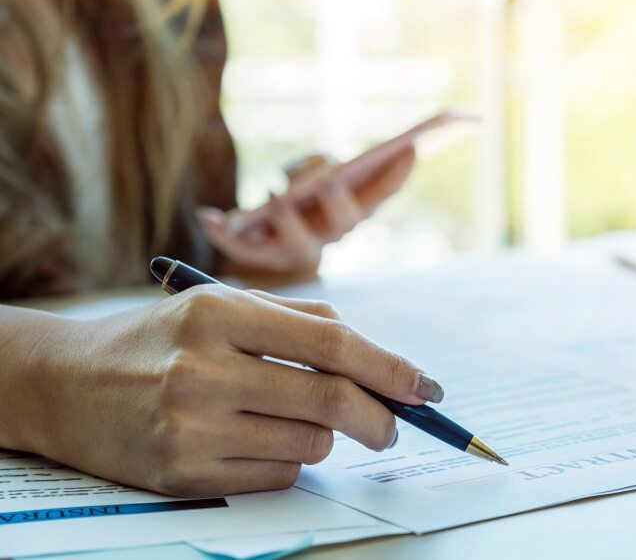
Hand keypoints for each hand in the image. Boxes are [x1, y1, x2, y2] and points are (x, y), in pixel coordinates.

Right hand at [15, 285, 443, 495]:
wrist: (65, 383)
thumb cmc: (160, 338)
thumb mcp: (221, 304)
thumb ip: (301, 320)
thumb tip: (380, 357)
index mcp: (220, 314)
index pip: (332, 344)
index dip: (390, 367)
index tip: (425, 387)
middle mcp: (202, 369)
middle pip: (331, 401)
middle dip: (381, 418)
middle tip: (394, 425)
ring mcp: (190, 427)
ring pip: (311, 445)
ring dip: (324, 438)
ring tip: (291, 419)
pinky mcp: (181, 476)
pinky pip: (276, 477)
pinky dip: (287, 462)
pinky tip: (257, 441)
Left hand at [197, 144, 415, 275]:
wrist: (254, 237)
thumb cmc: (293, 191)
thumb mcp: (310, 169)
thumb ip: (317, 164)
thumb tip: (322, 169)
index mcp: (350, 213)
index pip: (381, 196)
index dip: (398, 175)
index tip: (412, 147)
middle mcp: (329, 237)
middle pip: (344, 224)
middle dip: (340, 202)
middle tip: (332, 181)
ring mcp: (294, 252)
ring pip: (297, 245)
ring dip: (287, 221)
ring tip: (273, 193)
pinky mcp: (258, 259)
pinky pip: (240, 250)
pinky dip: (223, 234)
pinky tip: (208, 215)